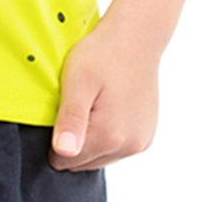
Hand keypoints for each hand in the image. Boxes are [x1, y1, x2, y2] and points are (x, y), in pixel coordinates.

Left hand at [50, 20, 160, 169]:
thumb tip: (63, 153)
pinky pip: (117, 149)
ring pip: (99, 157)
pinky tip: (107, 109)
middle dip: (74, 139)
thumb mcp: (77, 82)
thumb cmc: (102, 55)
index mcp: (109, 136)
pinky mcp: (146, 136)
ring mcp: (140, 142)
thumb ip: (70, 120)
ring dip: (91, 139)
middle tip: (78, 105)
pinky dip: (107, 136)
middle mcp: (129, 146)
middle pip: (82, 163)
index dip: (56, 137)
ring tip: (93, 104)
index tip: (62, 110)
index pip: (64, 161)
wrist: (136, 38)